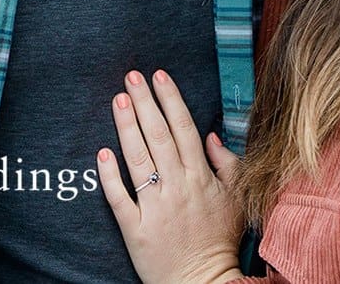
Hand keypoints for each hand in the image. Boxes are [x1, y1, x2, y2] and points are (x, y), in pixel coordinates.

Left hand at [98, 69, 244, 283]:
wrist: (204, 283)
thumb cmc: (220, 239)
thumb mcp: (237, 197)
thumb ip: (227, 163)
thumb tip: (212, 135)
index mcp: (200, 176)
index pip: (183, 127)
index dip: (170, 98)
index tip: (159, 75)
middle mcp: (177, 186)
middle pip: (158, 135)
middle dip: (144, 102)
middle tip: (131, 76)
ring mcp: (155, 207)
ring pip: (138, 159)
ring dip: (127, 127)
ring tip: (117, 100)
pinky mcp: (135, 229)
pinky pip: (119, 198)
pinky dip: (110, 175)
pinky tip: (102, 152)